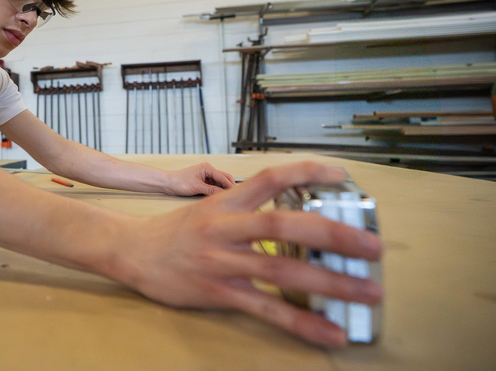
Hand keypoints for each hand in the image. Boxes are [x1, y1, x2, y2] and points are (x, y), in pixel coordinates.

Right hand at [115, 161, 382, 347]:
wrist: (131, 252)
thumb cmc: (174, 231)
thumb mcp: (207, 208)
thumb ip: (245, 209)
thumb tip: (291, 216)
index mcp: (226, 202)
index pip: (271, 177)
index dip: (308, 172)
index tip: (343, 176)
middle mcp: (225, 227)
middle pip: (284, 224)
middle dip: (333, 234)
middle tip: (373, 246)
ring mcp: (221, 262)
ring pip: (282, 269)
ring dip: (331, 281)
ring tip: (369, 291)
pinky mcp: (218, 293)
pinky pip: (266, 309)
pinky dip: (302, 322)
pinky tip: (330, 333)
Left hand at [164, 162, 235, 195]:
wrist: (168, 183)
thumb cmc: (179, 182)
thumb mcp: (197, 187)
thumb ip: (211, 190)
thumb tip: (223, 194)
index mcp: (207, 168)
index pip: (223, 177)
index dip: (230, 186)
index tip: (237, 194)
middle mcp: (208, 171)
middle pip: (224, 179)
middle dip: (230, 186)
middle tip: (236, 196)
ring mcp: (206, 177)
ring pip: (220, 183)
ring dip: (224, 189)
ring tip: (230, 198)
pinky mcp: (203, 182)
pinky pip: (214, 187)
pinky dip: (218, 191)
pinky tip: (220, 197)